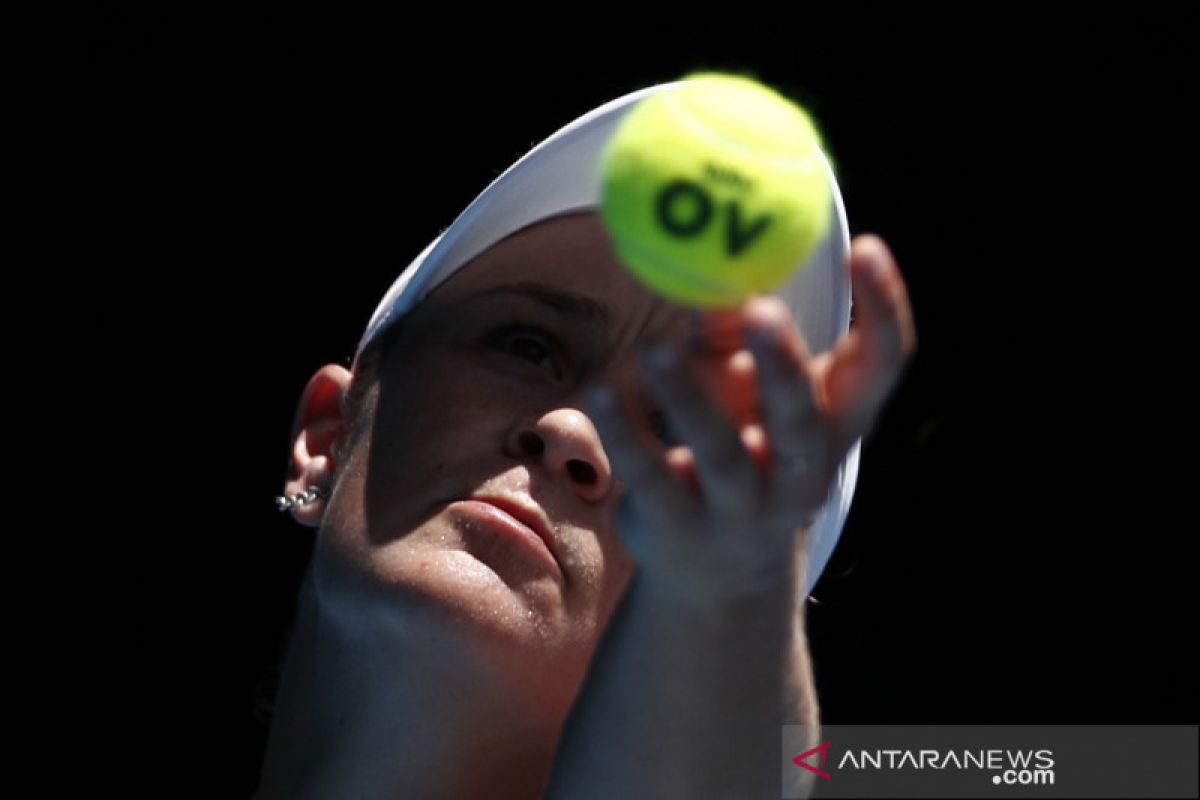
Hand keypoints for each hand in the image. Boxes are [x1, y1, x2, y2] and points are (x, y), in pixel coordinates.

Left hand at [584, 235, 916, 607]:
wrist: (720, 572)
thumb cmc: (745, 448)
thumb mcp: (751, 393)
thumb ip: (733, 335)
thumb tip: (711, 271)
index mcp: (835, 426)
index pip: (880, 367)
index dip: (883, 309)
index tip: (866, 245)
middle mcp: (800, 473)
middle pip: (803, 423)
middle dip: (786, 367)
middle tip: (761, 308)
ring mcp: (742, 509)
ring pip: (722, 456)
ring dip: (691, 400)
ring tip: (657, 348)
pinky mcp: (680, 527)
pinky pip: (652, 479)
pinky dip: (626, 437)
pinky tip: (602, 395)